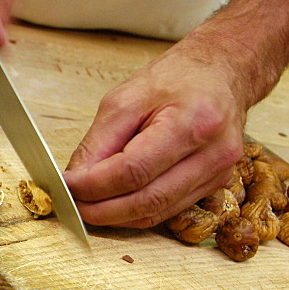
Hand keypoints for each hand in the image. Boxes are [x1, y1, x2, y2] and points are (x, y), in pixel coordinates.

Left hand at [62, 38, 248, 227]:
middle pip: (147, 200)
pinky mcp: (216, 185)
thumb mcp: (124, 99)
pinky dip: (136, 212)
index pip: (133, 171)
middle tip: (73, 204)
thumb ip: (98, 142)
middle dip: (101, 209)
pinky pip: (168, 210)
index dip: (94, 185)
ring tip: (88, 205)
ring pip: (157, 213)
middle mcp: (213, 153)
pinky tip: (115, 204)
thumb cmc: (176, 79)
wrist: (222, 73)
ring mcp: (218, 173)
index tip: (67, 186)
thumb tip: (75, 179)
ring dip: (116, 216)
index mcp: (192, 123)